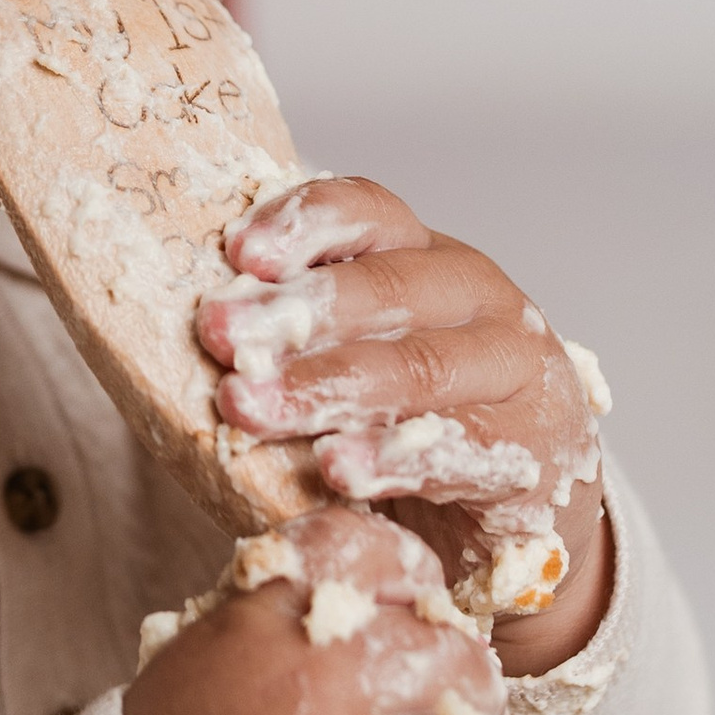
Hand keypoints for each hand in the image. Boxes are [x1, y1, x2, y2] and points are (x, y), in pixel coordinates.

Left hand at [197, 178, 611, 680]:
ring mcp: (511, 373)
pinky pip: (458, 450)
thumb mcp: (361, 352)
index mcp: (425, 255)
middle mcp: (477, 299)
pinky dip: (392, 458)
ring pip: (417, 367)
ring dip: (326, 386)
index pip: (369, 212)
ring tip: (251, 408)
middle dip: (294, 313)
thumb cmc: (413, 413)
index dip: (305, 223)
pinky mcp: (529, 453)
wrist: (523, 502)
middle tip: (219, 338)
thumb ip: (296, 332)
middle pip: (387, 289)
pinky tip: (338, 468)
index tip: (237, 252)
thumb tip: (185, 324)